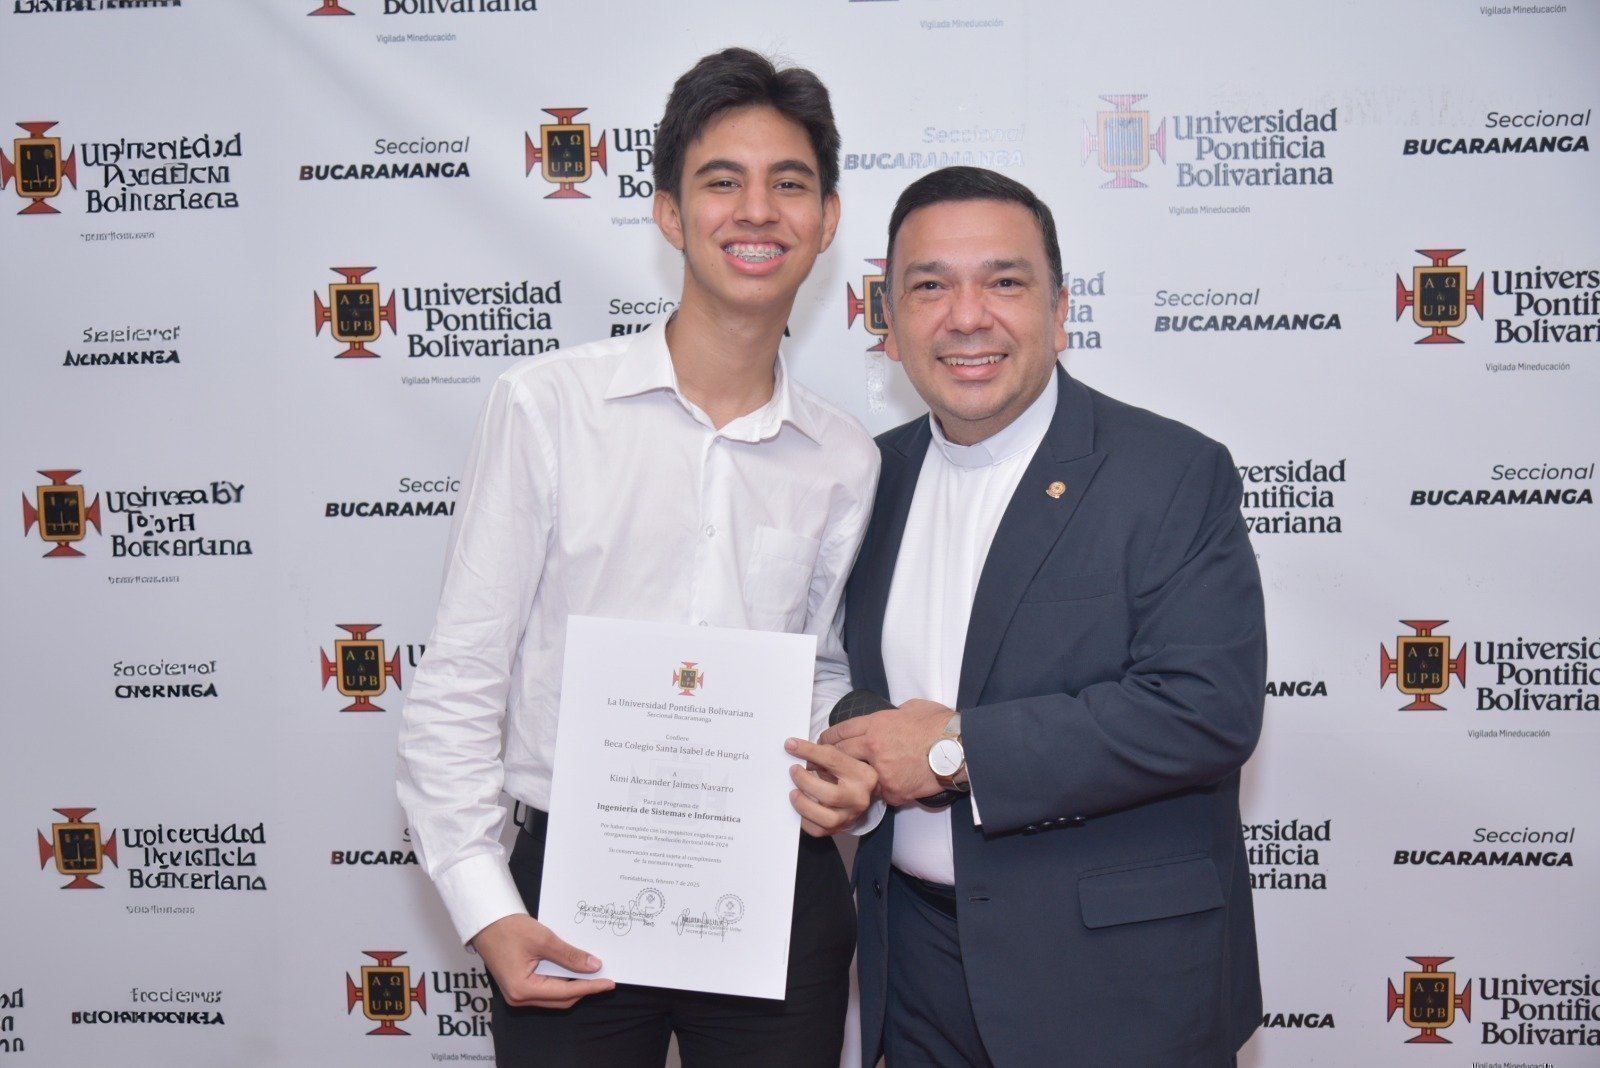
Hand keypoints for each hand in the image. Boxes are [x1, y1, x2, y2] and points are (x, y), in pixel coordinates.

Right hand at [470, 913, 614, 1008]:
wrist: (485, 921)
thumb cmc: (507, 928)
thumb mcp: (543, 940)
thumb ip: (569, 956)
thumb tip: (593, 966)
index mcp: (522, 989)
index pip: (566, 992)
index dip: (590, 987)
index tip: (609, 982)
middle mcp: (519, 997)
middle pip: (560, 1000)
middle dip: (583, 989)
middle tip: (604, 978)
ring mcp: (517, 994)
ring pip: (554, 996)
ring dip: (573, 986)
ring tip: (592, 974)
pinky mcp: (518, 986)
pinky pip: (545, 989)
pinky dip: (561, 981)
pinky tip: (573, 970)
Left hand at [786, 737, 877, 835]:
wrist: (861, 795)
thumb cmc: (847, 774)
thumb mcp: (842, 759)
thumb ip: (824, 755)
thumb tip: (795, 749)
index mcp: (864, 775)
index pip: (834, 760)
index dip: (809, 751)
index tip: (791, 745)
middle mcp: (860, 797)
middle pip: (831, 794)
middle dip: (806, 781)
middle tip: (793, 770)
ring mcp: (851, 816)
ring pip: (827, 818)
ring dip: (804, 805)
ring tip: (793, 793)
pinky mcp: (840, 828)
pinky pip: (818, 830)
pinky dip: (804, 820)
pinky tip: (799, 808)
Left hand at [819, 698, 954, 806]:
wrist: (959, 748)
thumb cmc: (940, 725)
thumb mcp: (912, 708)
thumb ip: (893, 715)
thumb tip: (890, 718)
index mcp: (876, 725)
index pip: (841, 731)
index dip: (827, 737)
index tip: (821, 742)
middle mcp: (873, 748)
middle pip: (839, 755)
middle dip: (827, 760)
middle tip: (818, 765)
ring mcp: (882, 772)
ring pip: (857, 778)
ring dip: (851, 780)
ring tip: (845, 781)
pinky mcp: (894, 791)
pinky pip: (883, 793)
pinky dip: (884, 791)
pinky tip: (886, 790)